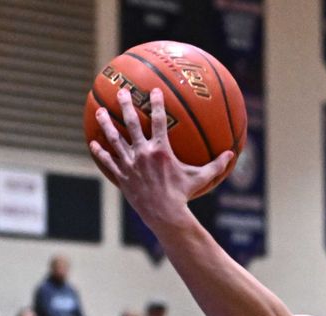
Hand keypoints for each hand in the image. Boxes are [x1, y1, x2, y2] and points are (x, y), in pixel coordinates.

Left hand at [89, 88, 234, 226]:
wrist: (164, 215)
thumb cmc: (183, 196)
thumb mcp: (200, 179)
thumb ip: (215, 165)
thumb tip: (231, 154)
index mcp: (161, 150)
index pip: (158, 120)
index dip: (156, 103)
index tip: (153, 90)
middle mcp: (143, 154)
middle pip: (131, 124)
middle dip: (126, 105)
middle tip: (122, 92)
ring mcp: (130, 165)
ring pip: (115, 140)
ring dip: (107, 124)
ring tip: (101, 111)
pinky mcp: (122, 177)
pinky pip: (109, 162)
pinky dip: (101, 152)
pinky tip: (93, 144)